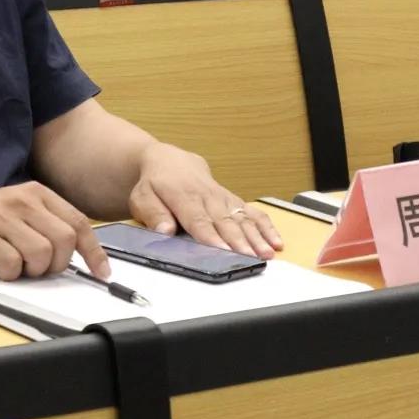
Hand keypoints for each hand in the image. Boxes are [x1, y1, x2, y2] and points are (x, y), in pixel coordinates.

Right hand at [0, 181, 110, 280]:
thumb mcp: (16, 213)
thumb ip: (45, 225)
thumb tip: (79, 255)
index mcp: (35, 193)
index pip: (77, 222)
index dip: (93, 251)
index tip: (102, 273)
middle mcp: (21, 200)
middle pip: (64, 241)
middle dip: (56, 264)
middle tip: (38, 269)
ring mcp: (1, 217)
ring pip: (41, 254)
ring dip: (31, 270)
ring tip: (13, 265)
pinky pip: (11, 264)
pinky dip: (8, 274)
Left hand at [128, 143, 283, 258]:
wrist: (168, 160)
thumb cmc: (154, 182)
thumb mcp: (142, 197)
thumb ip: (153, 214)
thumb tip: (164, 231)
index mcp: (183, 196)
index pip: (198, 219)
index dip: (210, 236)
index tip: (222, 250)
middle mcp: (207, 196)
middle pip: (225, 221)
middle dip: (239, 240)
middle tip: (251, 258)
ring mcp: (222, 197)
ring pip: (242, 217)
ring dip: (256, 236)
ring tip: (267, 253)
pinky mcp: (232, 199)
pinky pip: (252, 211)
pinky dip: (265, 225)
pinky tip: (276, 240)